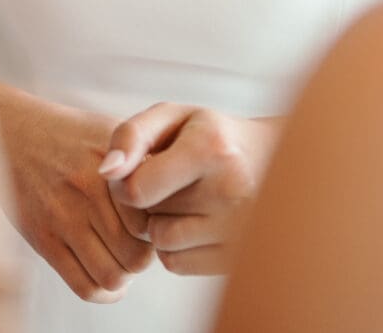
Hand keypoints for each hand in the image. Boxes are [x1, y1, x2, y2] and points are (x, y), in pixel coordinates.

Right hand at [0, 84, 155, 301]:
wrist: (13, 134)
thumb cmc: (70, 135)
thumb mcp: (111, 131)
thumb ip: (144, 158)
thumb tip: (181, 192)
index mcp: (111, 165)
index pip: (154, 220)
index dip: (160, 228)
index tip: (155, 223)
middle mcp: (87, 192)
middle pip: (138, 254)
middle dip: (144, 257)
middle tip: (138, 245)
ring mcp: (62, 218)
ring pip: (112, 276)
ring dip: (123, 276)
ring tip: (120, 260)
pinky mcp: (42, 240)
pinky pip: (83, 285)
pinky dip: (102, 292)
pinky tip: (105, 277)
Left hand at [101, 104, 280, 275]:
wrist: (276, 162)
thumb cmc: (210, 136)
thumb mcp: (171, 118)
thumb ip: (130, 136)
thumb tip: (106, 171)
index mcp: (211, 148)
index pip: (136, 190)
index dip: (125, 182)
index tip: (139, 169)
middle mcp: (232, 191)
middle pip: (147, 217)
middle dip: (148, 201)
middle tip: (172, 181)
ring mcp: (241, 230)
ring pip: (161, 243)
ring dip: (161, 225)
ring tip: (186, 201)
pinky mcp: (239, 257)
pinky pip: (177, 264)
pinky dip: (176, 247)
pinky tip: (195, 223)